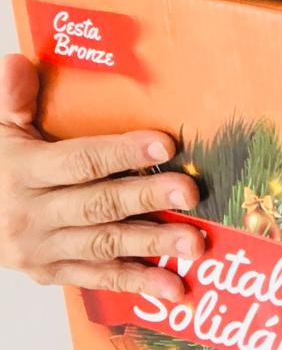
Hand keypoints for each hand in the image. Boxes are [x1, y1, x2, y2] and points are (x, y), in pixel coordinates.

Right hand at [0, 55, 203, 298]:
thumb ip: (12, 99)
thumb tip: (17, 63)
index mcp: (23, 171)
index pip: (79, 162)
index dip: (122, 152)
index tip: (164, 144)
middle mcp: (33, 214)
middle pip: (99, 204)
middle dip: (147, 198)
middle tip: (190, 192)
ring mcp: (44, 249)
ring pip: (105, 245)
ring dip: (153, 245)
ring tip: (195, 243)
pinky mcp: (52, 273)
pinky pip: (99, 278)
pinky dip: (138, 283)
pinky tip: (174, 286)